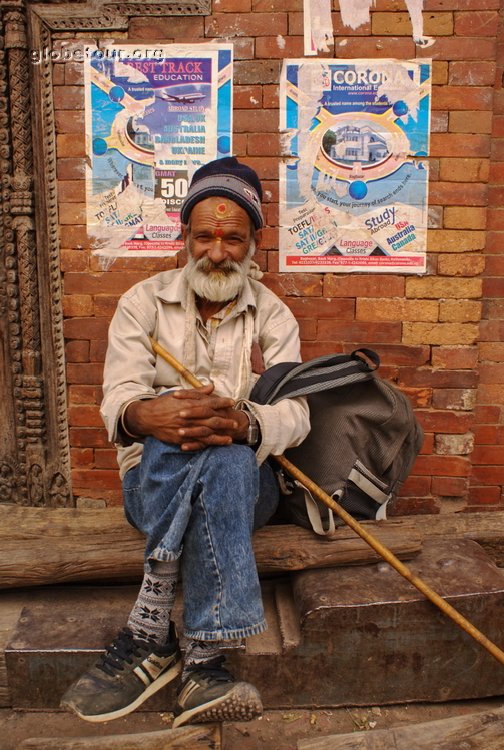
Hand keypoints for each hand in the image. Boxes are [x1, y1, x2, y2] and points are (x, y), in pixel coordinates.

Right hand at [124, 384, 248, 450]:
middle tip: (235, 423)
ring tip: (230, 439)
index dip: (222, 402)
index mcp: (189, 404)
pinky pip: (196, 442)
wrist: (147, 417)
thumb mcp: (180, 395)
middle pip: (211, 419)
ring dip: (219, 436)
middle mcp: (189, 416)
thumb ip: (197, 392)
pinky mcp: (181, 438)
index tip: (232, 402)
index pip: (209, 402)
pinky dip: (206, 444)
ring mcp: (185, 428)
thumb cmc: (164, 404)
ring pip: (206, 433)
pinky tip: (215, 446)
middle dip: (224, 421)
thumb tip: (211, 386)